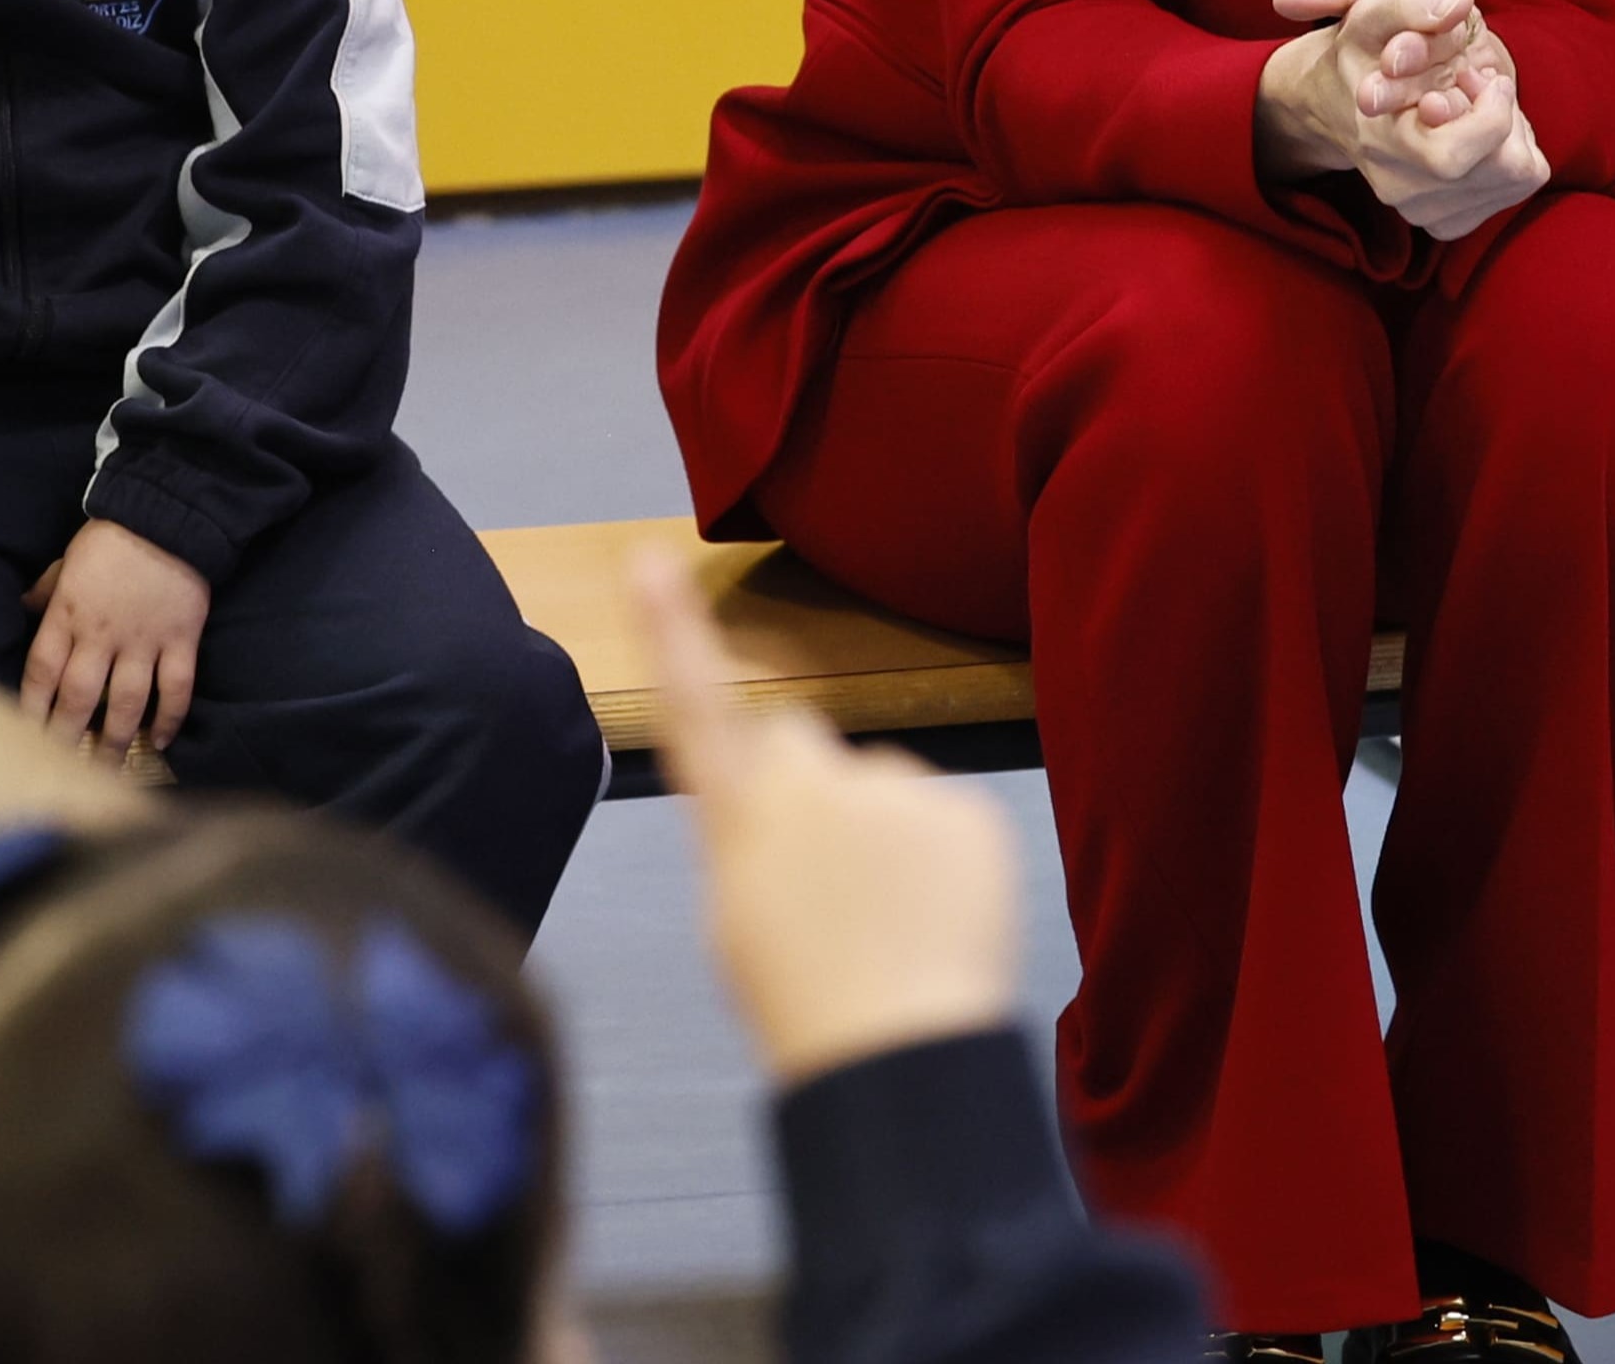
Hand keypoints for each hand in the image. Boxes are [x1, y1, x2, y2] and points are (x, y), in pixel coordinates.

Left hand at [21, 518, 208, 755]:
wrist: (168, 516)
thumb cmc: (111, 538)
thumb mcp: (66, 561)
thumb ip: (46, 591)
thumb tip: (24, 608)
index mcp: (67, 615)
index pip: (41, 672)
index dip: (31, 708)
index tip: (24, 737)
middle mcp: (102, 636)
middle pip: (78, 698)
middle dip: (66, 737)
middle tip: (61, 766)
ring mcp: (144, 641)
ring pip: (126, 703)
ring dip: (115, 740)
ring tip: (108, 768)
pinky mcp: (181, 640)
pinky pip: (176, 688)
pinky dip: (169, 717)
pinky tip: (160, 740)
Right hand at [623, 549, 1019, 1088]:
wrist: (896, 1054)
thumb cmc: (804, 1004)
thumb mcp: (736, 920)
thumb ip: (748, 840)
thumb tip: (775, 810)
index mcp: (738, 820)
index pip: (694, 707)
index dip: (669, 632)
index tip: (648, 561)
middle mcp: (810, 785)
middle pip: (799, 741)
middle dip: (810, 785)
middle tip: (827, 880)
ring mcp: (894, 790)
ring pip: (882, 787)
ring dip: (885, 835)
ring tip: (887, 923)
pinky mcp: (966, 809)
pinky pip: (949, 817)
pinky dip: (946, 860)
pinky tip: (935, 922)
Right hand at [1257, 0, 1552, 239]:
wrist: (1333, 95)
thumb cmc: (1363, 42)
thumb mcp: (1369, 1)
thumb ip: (1407, 2)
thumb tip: (1458, 3)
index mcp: (1377, 137)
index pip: (1451, 159)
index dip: (1488, 115)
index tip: (1475, 74)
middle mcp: (1396, 182)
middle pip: (1501, 170)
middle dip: (1509, 115)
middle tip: (1482, 81)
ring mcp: (1420, 208)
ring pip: (1514, 178)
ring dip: (1513, 130)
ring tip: (1476, 102)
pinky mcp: (1444, 221)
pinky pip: (1514, 191)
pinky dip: (1513, 155)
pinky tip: (1482, 133)